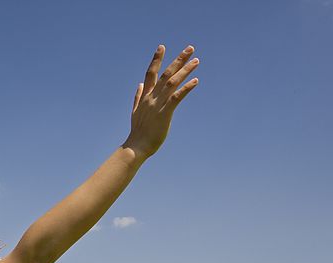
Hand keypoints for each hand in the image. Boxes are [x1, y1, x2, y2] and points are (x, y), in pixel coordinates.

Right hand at [122, 44, 199, 158]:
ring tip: (196, 61)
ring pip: (172, 82)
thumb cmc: (138, 132)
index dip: (156, 59)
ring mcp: (157, 104)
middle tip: (190, 48)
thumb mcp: (135, 111)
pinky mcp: (164, 113)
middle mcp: (151, 97)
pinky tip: (195, 81)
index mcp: (145, 96)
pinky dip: (186, 88)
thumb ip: (137, 97)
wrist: (136, 146)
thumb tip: (139, 84)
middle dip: (178, 60)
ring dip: (185, 70)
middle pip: (165, 74)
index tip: (162, 46)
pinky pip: (176, 97)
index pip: (150, 73)